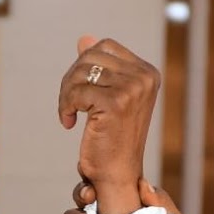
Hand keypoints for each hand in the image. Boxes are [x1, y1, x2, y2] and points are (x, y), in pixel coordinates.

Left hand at [57, 35, 159, 213]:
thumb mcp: (107, 97)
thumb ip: (100, 67)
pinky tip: (69, 122)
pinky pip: (76, 91)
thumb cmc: (111, 139)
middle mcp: (145, 77)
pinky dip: (65, 106)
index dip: (84, 65)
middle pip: (91, 54)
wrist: (117, 175)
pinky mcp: (116, 102)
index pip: (104, 46)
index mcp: (148, 72)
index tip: (81, 92)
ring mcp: (133, 88)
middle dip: (72, 78)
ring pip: (81, 71)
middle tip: (70, 104)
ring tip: (70, 113)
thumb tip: (84, 38)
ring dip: (67, 93)